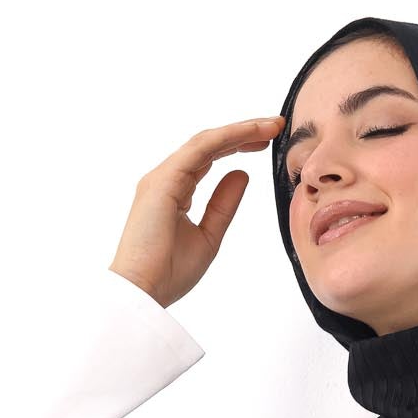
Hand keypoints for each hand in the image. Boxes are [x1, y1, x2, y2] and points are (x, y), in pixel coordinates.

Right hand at [109, 114, 287, 310]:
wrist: (143, 291)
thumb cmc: (168, 273)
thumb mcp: (209, 237)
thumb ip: (223, 205)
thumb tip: (242, 175)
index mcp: (174, 192)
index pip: (209, 158)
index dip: (237, 146)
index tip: (266, 144)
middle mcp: (167, 179)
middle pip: (209, 145)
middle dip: (243, 133)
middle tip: (274, 126)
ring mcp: (163, 177)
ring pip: (207, 142)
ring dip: (240, 130)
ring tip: (269, 127)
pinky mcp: (164, 180)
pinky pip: (201, 149)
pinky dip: (227, 138)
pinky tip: (251, 134)